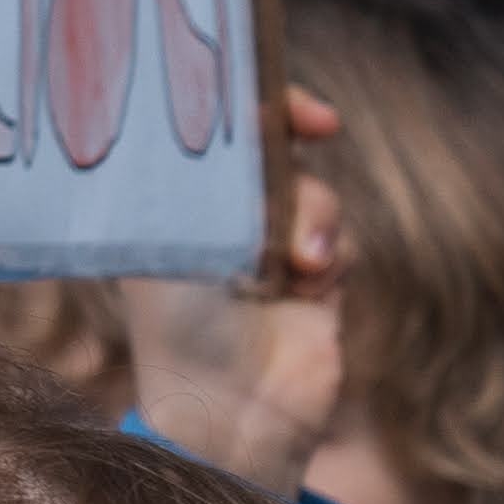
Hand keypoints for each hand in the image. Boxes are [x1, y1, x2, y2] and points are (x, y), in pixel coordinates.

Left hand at [115, 87, 345, 500]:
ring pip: (313, 193)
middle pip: (269, 145)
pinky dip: (330, 255)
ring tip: (295, 261)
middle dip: (295, 133)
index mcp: (163, 202)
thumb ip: (206, 178)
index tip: (279, 98)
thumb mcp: (177, 235)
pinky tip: (308, 285)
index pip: (204, 128)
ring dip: (312, 215)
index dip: (245, 99)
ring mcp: (265, 248)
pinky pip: (339, 241)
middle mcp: (213, 218)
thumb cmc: (180, 322)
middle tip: (320, 124)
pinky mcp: (313, 280)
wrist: (234, 406)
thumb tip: (245, 112)